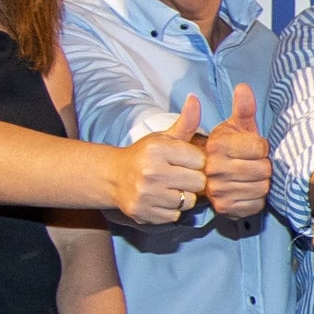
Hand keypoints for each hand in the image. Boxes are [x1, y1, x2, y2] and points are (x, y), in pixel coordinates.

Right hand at [113, 101, 208, 224]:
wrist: (113, 176)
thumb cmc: (145, 155)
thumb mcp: (164, 137)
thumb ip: (186, 122)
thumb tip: (195, 98)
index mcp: (159, 150)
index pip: (200, 161)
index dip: (196, 163)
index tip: (186, 162)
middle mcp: (151, 172)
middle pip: (198, 183)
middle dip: (193, 181)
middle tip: (180, 177)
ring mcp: (146, 194)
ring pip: (187, 201)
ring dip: (182, 196)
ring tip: (169, 187)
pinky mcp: (143, 213)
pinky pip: (174, 215)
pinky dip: (171, 210)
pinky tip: (160, 199)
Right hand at [196, 82, 270, 220]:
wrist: (209, 177)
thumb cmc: (227, 149)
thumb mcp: (234, 127)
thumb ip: (242, 109)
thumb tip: (243, 87)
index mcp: (216, 145)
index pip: (260, 147)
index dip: (262, 148)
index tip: (253, 149)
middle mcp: (212, 168)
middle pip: (263, 169)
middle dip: (264, 166)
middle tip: (253, 165)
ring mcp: (216, 191)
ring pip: (262, 188)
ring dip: (262, 183)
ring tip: (250, 177)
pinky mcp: (224, 209)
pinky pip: (256, 205)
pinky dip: (257, 199)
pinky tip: (247, 191)